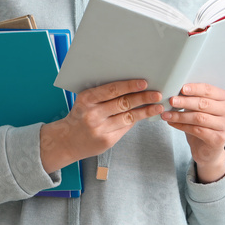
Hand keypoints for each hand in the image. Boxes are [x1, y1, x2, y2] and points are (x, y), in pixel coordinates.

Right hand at [40, 79, 163, 173]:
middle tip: (156, 94)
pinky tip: (145, 115)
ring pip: (128, 117)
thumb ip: (103, 95)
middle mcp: (93, 114)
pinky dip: (136, 120)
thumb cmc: (80, 116)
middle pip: (123, 103)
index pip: (112, 90)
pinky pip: (125, 128)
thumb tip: (131, 88)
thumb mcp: (86, 102)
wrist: (67, 141)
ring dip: (145, 111)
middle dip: (142, 98)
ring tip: (157, 107)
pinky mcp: (107, 141)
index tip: (144, 83)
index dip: (129, 86)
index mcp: (87, 99)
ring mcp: (100, 129)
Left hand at [161, 83, 224, 182]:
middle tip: (171, 100)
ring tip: (167, 114)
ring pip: (199, 118)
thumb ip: (193, 98)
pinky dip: (182, 126)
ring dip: (181, 115)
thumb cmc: (202, 123)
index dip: (195, 89)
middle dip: (185, 102)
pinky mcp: (218, 139)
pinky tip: (172, 123)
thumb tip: (175, 90)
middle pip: (204, 104)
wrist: (208, 148)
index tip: (181, 88)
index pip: (209, 90)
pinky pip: (197, 130)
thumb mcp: (199, 108)